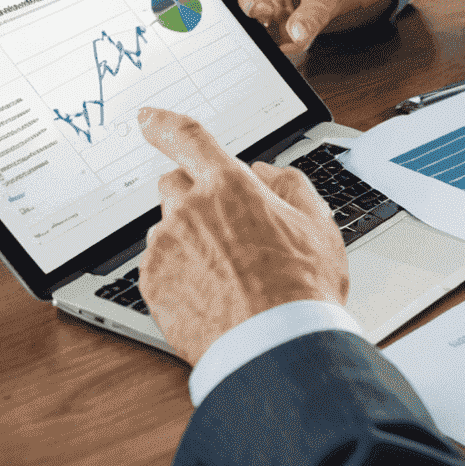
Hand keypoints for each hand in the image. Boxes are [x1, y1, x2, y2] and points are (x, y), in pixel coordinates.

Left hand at [136, 106, 348, 364]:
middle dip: (192, 193)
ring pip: (167, 227)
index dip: (164, 122)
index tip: (147, 117)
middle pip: (173, 182)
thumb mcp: (318, 223)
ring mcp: (166, 247)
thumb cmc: (302, 289)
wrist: (274, 348)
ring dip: (186, 237)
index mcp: (230, 185)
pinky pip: (157, 265)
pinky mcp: (151, 284)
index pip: (187, 136)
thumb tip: (265, 172)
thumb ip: (289, 184)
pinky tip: (209, 292)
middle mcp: (190, 209)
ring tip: (225, 272)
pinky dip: (177, 272)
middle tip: (223, 225)